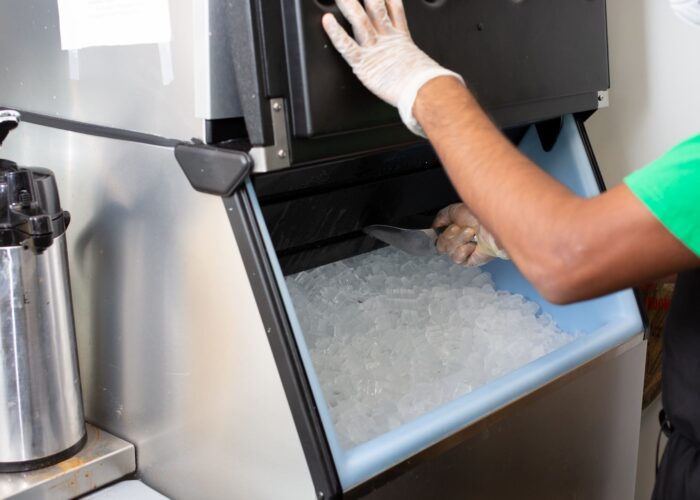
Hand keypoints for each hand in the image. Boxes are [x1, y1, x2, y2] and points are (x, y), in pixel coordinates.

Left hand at [322, 0, 463, 135]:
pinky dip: (336, 33)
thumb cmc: (423, 83)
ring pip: (359, 20)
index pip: (394, 9)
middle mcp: (387, 39)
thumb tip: (426, 70)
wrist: (423, 90)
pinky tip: (327, 21)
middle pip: (375, 8)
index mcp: (401, 38)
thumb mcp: (421, 65)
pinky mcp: (364, 63)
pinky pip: (347, 45)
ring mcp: (375, 49)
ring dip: (348, 5)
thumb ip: (416, 61)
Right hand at [433, 203, 508, 266]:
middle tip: (466, 227)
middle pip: (439, 244)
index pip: (436, 235)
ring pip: (447, 250)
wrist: (494, 226)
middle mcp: (457, 241)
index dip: (437, 233)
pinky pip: (456, 258)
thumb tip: (433, 226)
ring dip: (459, 239)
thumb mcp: (455, 210)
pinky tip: (474, 245)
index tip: (441, 227)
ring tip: (472, 233)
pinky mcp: (469, 261)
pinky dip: (463, 249)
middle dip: (451, 234)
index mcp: (454, 229)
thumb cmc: (480, 216)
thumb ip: (441, 217)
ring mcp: (463, 252)